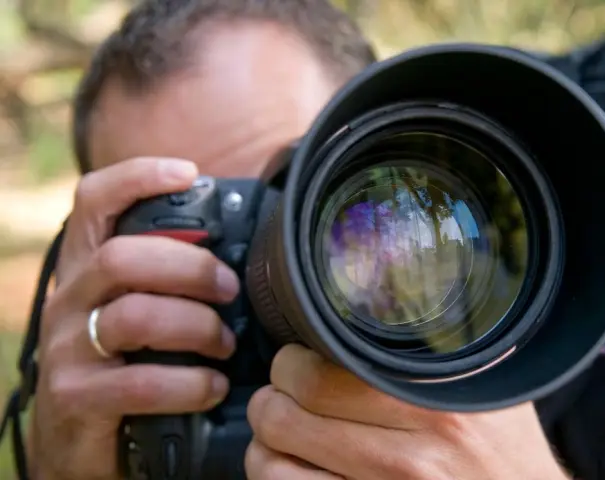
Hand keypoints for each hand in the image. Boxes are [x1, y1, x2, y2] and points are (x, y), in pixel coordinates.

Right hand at [31, 157, 238, 478]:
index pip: (94, 201)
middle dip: (191, 268)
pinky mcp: (76, 398)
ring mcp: (67, 349)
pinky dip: (190, 384)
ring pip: (135, 316)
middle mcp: (69, 300)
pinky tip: (213, 387)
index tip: (189, 173)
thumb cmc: (129, 363)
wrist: (82, 444)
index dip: (137, 177)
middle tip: (230, 289)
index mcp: (88, 268)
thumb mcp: (142, 310)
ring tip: (226, 344)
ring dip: (197, 327)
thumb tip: (248, 247)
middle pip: (123, 257)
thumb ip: (173, 278)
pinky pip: (140, 383)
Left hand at [245, 344, 569, 479]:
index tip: (296, 362)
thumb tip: (396, 294)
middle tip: (281, 395)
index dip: (292, 364)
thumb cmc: (509, 454)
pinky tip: (299, 471)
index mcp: (433, 407)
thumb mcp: (488, 388)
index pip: (319, 376)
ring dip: (265, 449)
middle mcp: (407, 458)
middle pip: (286, 418)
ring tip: (281, 438)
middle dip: (270, 402)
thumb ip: (443, 349)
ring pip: (273, 469)